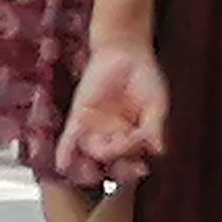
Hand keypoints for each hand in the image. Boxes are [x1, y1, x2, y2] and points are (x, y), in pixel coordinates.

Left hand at [65, 31, 165, 178]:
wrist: (126, 52)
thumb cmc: (145, 77)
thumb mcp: (155, 104)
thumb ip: (154, 127)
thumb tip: (159, 150)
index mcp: (133, 136)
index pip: (133, 159)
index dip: (134, 168)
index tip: (141, 169)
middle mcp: (113, 136)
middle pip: (113, 158)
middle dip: (119, 157)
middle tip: (128, 143)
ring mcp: (95, 127)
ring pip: (94, 150)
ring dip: (101, 152)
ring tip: (112, 144)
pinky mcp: (79, 116)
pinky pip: (70, 138)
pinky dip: (66, 151)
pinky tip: (62, 164)